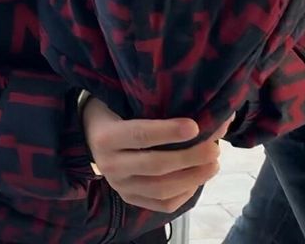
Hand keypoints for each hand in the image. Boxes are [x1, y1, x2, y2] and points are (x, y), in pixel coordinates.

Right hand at [84, 97, 228, 212]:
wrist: (90, 132)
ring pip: (162, 189)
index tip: (195, 127)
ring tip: (212, 165)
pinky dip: (184, 194)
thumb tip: (206, 112)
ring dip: (193, 178)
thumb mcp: (124, 99)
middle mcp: (109, 165)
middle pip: (155, 166)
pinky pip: (162, 204)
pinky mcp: (129, 198)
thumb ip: (157, 104)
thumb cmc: (114, 109)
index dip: (169, 132)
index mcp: (106, 137)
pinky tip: (196, 180)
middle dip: (190, 158)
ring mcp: (119, 185)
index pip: (140, 136)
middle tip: (214, 149)